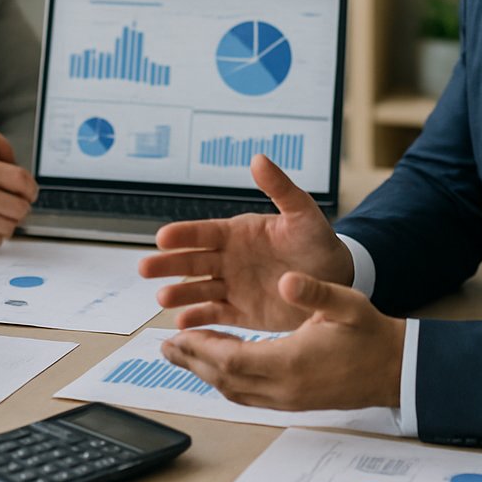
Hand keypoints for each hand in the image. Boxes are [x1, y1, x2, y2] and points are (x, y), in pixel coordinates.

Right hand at [138, 155, 351, 331]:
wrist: (336, 280)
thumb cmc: (318, 242)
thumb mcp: (302, 213)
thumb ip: (280, 188)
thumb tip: (258, 158)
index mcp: (237, 234)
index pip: (204, 233)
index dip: (183, 235)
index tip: (162, 237)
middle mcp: (228, 259)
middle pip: (192, 261)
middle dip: (168, 264)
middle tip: (144, 268)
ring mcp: (232, 287)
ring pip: (199, 289)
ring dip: (180, 293)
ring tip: (162, 298)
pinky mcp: (241, 313)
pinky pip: (215, 315)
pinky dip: (199, 319)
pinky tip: (182, 323)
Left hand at [158, 271, 404, 411]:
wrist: (394, 370)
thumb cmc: (370, 335)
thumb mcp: (346, 304)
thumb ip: (314, 291)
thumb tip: (287, 280)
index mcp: (291, 362)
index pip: (230, 359)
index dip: (200, 347)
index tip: (177, 334)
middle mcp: (284, 388)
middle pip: (224, 379)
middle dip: (192, 361)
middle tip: (166, 346)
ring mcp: (288, 400)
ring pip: (233, 392)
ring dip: (204, 373)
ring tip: (182, 356)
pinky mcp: (293, 403)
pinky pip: (248, 397)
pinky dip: (226, 382)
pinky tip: (218, 367)